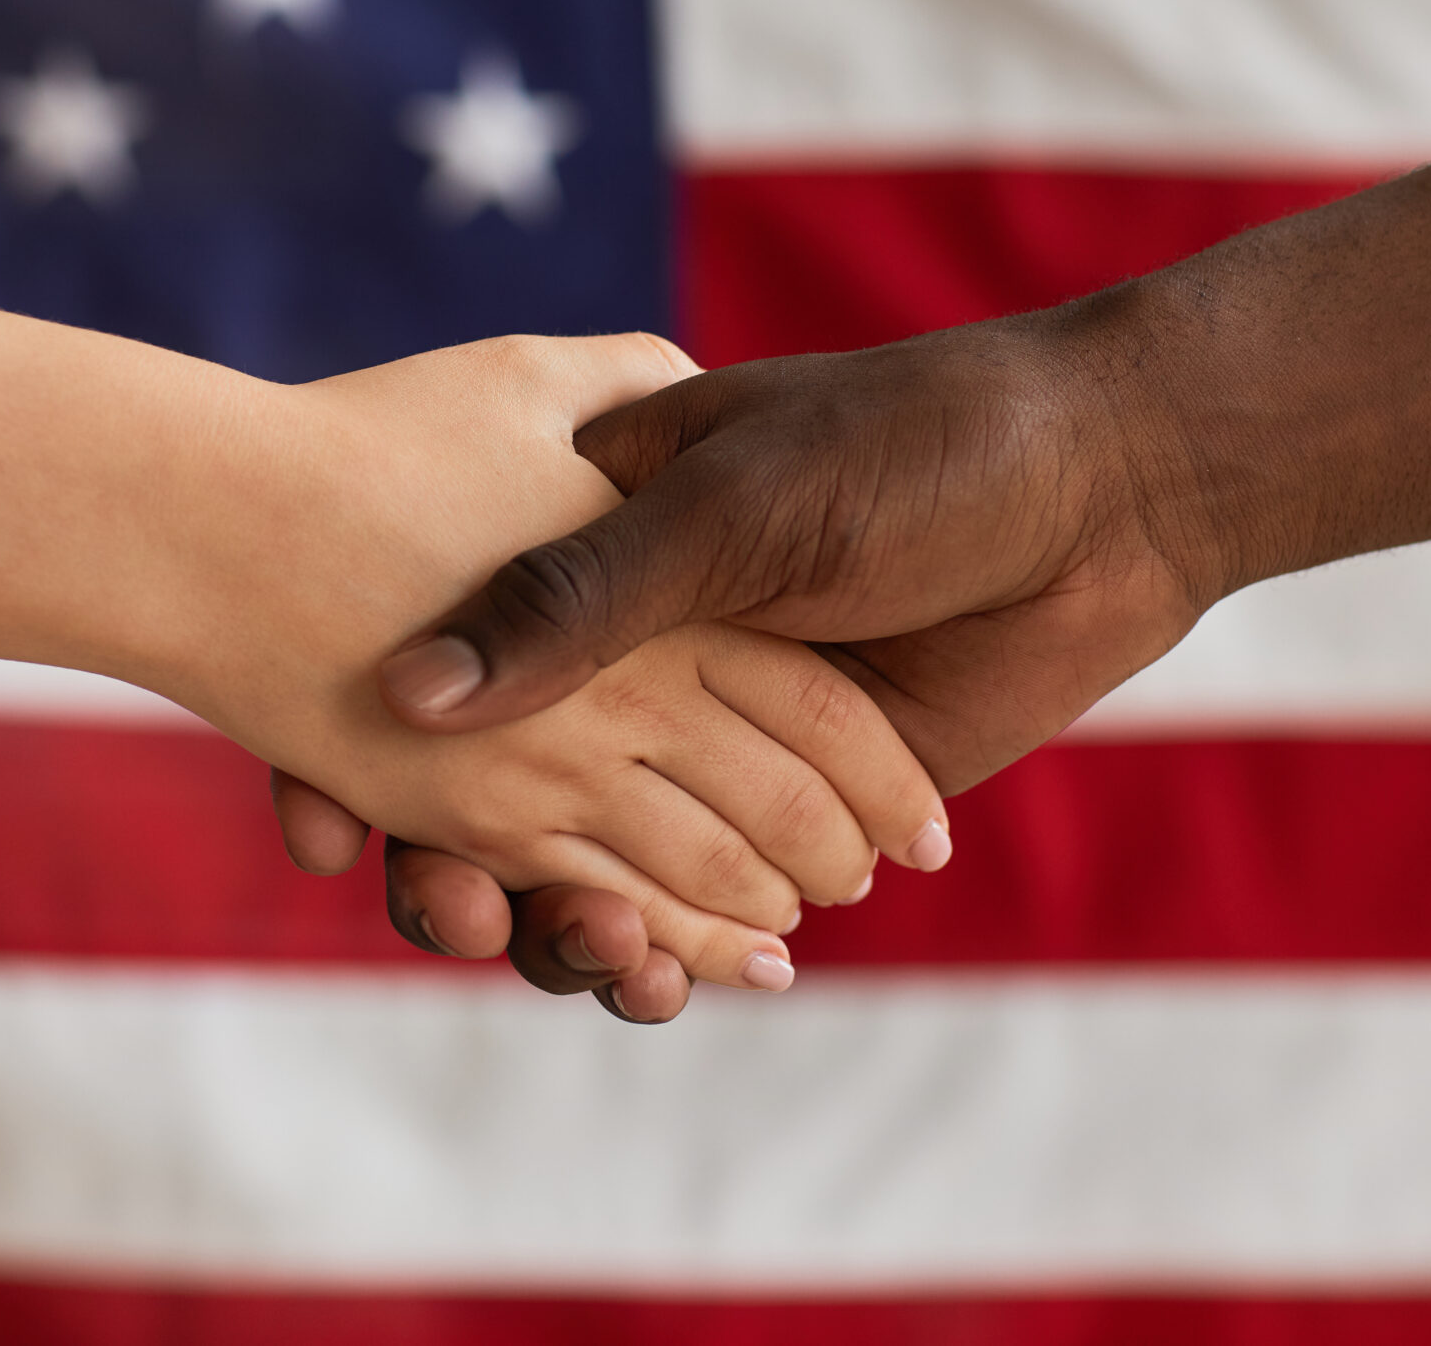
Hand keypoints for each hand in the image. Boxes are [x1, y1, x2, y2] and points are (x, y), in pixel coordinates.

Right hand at [282, 304, 1228, 1018]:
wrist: (1109, 489)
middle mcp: (635, 650)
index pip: (437, 657)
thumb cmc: (915, 449)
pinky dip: (661, 946)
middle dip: (448, 862)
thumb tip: (421, 695)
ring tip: (579, 957)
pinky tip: (653, 980)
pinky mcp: (791, 812)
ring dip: (560, 923)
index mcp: (593, 543)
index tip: (321, 819)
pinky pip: (696, 896)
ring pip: (587, 857)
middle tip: (442, 907)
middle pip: (488, 782)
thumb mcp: (736, 506)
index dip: (363, 743)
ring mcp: (706, 736)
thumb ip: (582, 595)